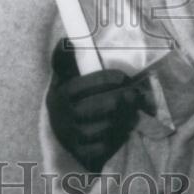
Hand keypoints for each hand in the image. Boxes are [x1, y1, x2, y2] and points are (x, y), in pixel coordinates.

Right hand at [46, 38, 141, 172]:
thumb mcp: (65, 77)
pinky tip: (124, 126)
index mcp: (59, 93)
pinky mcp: (81, 154)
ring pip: (105, 127)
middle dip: (121, 98)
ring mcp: (70, 137)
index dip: (104, 79)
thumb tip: (67, 39)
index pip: (81, 86)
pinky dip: (119, 136)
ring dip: (124, 117)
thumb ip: (66, 59)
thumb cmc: (71, 97)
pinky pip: (105, 145)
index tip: (122, 77)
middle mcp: (61, 116)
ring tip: (133, 108)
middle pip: (98, 107)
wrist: (65, 136)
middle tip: (135, 93)